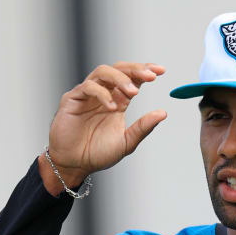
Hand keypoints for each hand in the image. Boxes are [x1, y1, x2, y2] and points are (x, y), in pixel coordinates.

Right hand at [44, 62, 167, 185]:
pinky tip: (112, 106)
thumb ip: (143, 127)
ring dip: (120, 78)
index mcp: (118, 101)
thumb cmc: (98, 153)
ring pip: (103, 72)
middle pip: (119, 69)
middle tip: (150, 76)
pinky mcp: (72, 99)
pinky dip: (102, 93)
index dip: (145, 71)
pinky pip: (88, 87)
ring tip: (133, 92)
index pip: (132, 78)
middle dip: (136, 69)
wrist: (75, 165)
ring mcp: (87, 95)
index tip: (161, 70)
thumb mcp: (127, 142)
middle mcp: (104, 94)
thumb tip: (163, 113)